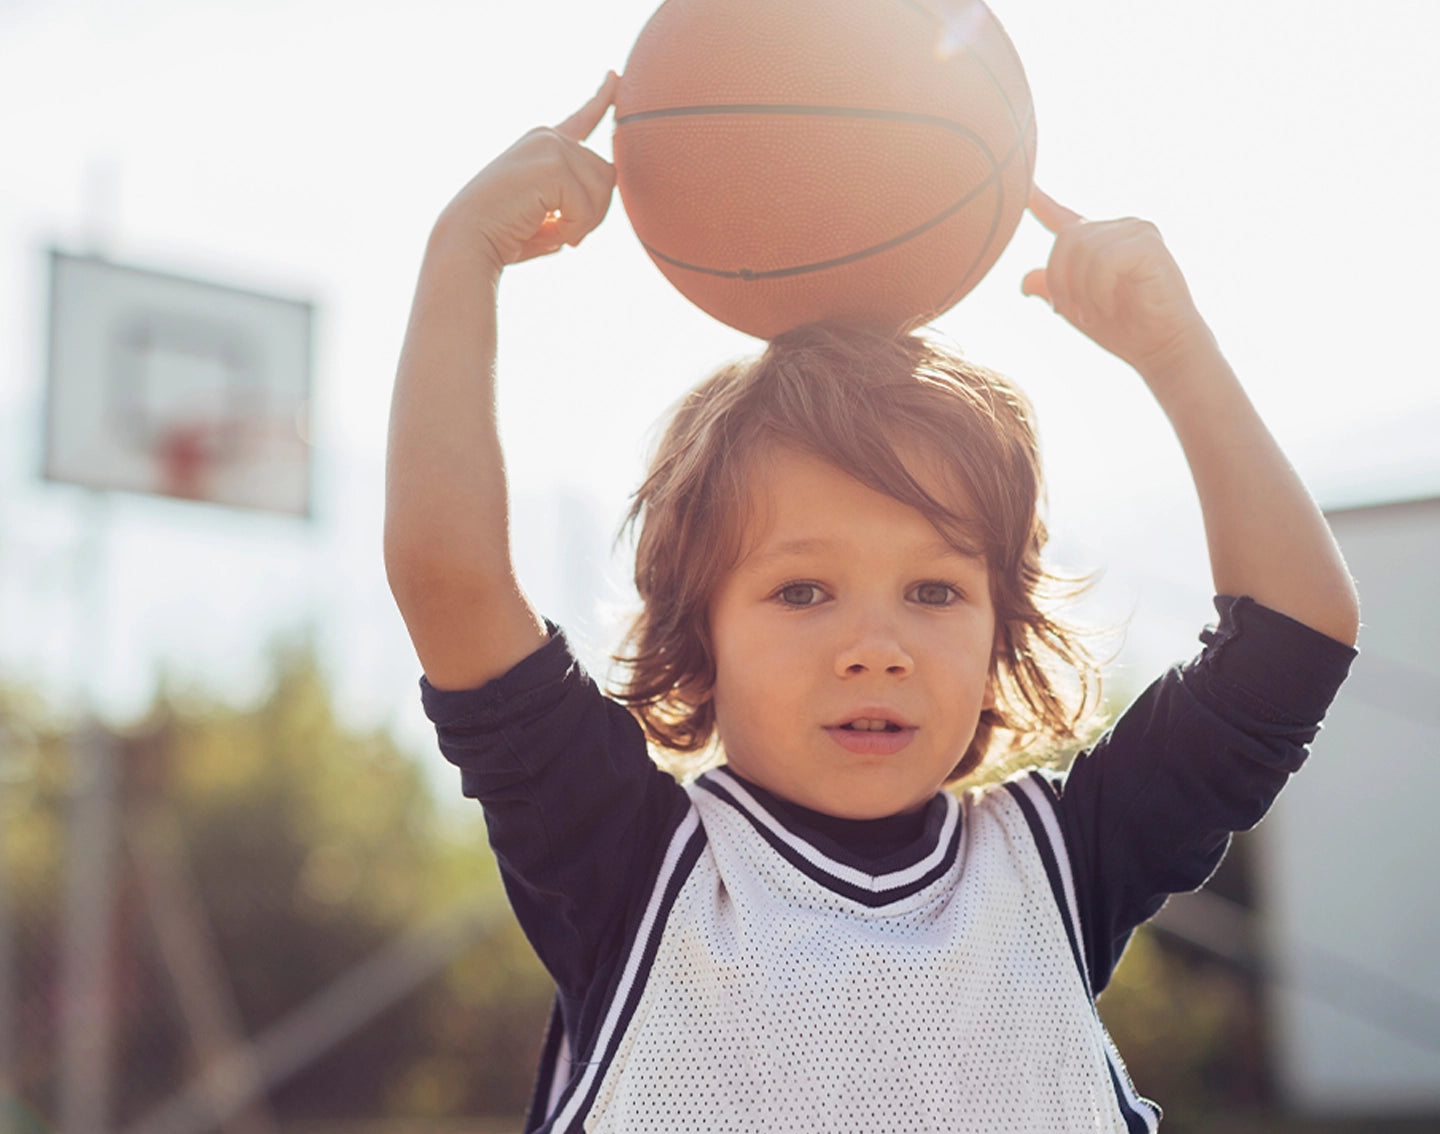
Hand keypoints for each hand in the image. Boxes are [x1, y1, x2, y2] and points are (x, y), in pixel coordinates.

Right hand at [440, 72, 619, 273]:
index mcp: (542, 145)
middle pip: (607, 175)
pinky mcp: (553, 164)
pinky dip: (573, 229)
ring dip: (584, 223)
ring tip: (551, 232)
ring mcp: (551, 146)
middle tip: (563, 233)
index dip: (602, 99)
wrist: (466, 239)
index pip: (581, 120)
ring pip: (604, 190)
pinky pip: (588, 207)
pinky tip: (545, 231)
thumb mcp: (544, 215)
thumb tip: (604, 188)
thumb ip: (573, 201)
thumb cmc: (502, 236)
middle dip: (592, 213)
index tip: (615, 76)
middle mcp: (548, 138)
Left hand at [1022, 187, 1213, 381]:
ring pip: (1083, 249)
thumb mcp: (1079, 311)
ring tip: (1095, 312)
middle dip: (1058, 280)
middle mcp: (1118, 229)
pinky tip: (1109, 306)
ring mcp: (1136, 231)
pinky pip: (1103, 260)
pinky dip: (1099, 289)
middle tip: (1068, 312)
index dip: (1041, 203)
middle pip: (1065, 238)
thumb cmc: (1126, 330)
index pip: (1065, 218)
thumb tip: (1025, 282)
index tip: (1024, 189)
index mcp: (1100, 244)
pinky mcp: (1148, 243)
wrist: (1163, 347)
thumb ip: (1054, 292)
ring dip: (1080, 290)